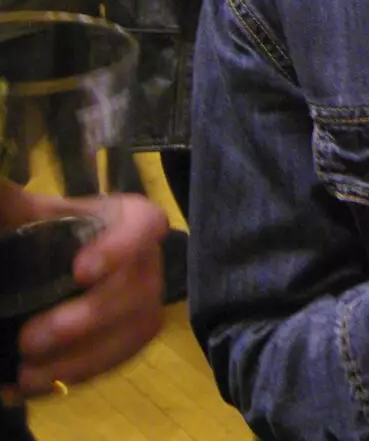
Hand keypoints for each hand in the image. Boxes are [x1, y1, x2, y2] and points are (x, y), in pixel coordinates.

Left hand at [0, 190, 167, 397]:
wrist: (30, 270)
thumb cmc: (30, 234)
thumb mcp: (18, 215)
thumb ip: (9, 204)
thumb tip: (1, 192)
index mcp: (119, 218)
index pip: (145, 222)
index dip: (122, 247)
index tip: (80, 272)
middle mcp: (142, 258)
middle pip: (140, 288)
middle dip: (88, 320)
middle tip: (29, 340)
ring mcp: (140, 298)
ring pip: (137, 329)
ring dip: (85, 358)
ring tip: (28, 374)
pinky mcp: (126, 334)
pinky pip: (121, 357)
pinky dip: (79, 374)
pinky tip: (34, 385)